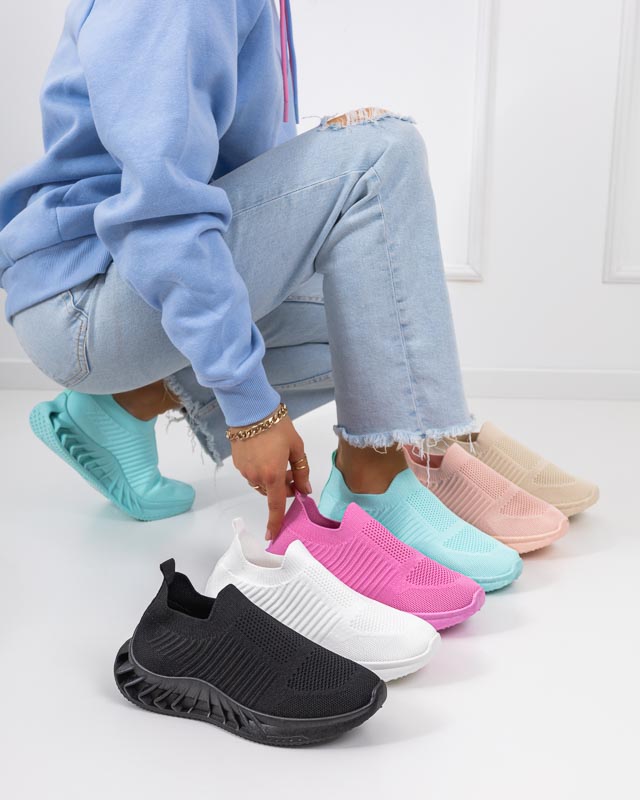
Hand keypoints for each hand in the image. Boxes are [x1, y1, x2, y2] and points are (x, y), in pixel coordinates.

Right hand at [229, 415, 310, 540]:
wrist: (251, 410)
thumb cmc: (277, 426)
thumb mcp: (296, 448)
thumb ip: (302, 472)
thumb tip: (305, 490)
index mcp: (274, 475)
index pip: (276, 506)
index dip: (275, 522)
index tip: (272, 536)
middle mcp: (257, 477)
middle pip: (271, 492)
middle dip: (282, 487)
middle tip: (291, 471)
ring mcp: (245, 471)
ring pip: (261, 483)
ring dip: (271, 478)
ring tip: (277, 458)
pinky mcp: (237, 463)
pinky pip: (252, 474)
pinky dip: (260, 470)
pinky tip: (264, 453)